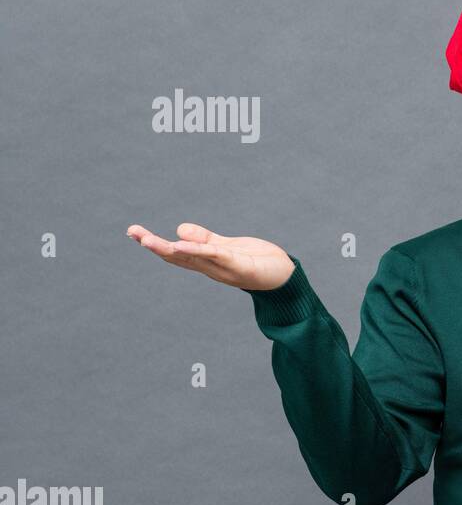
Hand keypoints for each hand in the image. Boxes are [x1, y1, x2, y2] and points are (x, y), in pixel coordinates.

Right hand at [126, 222, 294, 290]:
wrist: (285, 276)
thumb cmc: (256, 261)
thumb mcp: (227, 246)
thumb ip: (205, 240)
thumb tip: (179, 229)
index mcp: (207, 262)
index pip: (176, 253)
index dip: (155, 244)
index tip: (133, 232)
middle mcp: (212, 268)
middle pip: (178, 257)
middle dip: (154, 245)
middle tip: (133, 233)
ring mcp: (224, 269)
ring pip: (193, 258)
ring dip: (169, 249)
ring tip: (148, 240)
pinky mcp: (241, 266)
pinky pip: (216, 256)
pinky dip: (198, 250)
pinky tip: (181, 244)